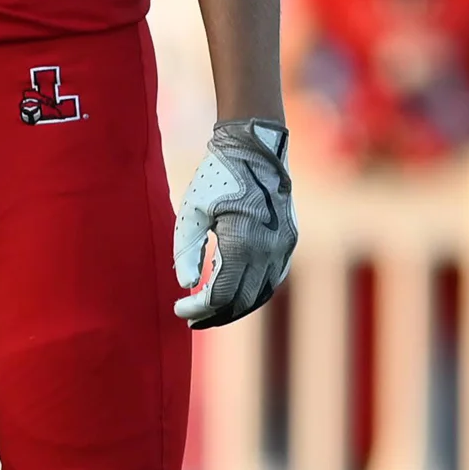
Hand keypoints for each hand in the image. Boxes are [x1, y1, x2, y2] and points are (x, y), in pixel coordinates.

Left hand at [173, 119, 295, 327]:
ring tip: (211, 312)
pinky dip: (253, 291)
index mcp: (243, 242)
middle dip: (216, 314)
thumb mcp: (192, 212)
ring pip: (261, 292)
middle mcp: (269, 249)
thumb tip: (186, 284)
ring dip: (236, 306)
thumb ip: (187, 250)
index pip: (221, 293)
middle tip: (193, 319)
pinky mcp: (290, 241)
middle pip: (242, 300)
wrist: (255, 150)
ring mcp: (284, 247)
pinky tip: (234, 294)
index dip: (199, 307)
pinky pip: (273, 278)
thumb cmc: (216, 178)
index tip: (178, 309)